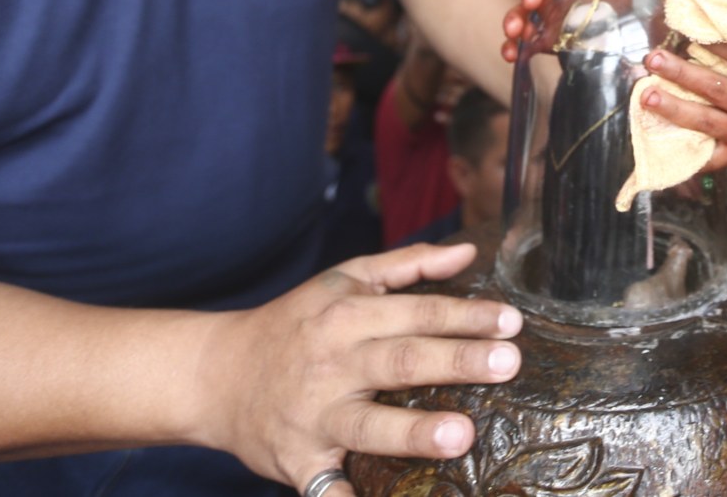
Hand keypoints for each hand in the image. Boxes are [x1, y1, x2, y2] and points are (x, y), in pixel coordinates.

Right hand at [194, 242, 521, 492]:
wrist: (214, 374)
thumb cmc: (296, 323)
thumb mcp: (344, 279)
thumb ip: (408, 265)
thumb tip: (468, 252)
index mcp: (349, 315)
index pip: (420, 312)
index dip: (467, 315)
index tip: (511, 322)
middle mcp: (333, 363)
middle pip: (403, 359)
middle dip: (457, 361)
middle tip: (508, 363)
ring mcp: (315, 415)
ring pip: (370, 423)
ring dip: (415, 430)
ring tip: (461, 435)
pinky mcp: (299, 460)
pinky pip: (325, 487)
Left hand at [640, 43, 726, 171]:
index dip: (714, 44)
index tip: (687, 30)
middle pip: (720, 90)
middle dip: (683, 74)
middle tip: (653, 59)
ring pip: (709, 122)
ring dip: (675, 109)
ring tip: (646, 95)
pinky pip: (708, 157)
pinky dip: (685, 151)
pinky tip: (658, 139)